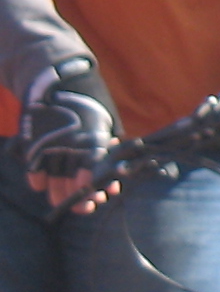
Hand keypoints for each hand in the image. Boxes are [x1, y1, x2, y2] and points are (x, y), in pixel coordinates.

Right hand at [23, 58, 116, 216]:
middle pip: (73, 180)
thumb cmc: (88, 107)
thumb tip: (114, 171)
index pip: (93, 169)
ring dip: (60, 193)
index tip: (100, 197)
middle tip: (88, 207)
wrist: (57, 84)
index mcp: (92, 139)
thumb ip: (105, 148)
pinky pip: (34, 169)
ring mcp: (50, 146)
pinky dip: (38, 179)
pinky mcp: (34, 144)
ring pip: (54, 179)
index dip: (95, 185)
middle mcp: (71, 145)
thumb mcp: (104, 124)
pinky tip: (42, 185)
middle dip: (80, 197)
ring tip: (64, 202)